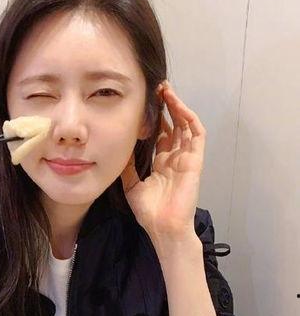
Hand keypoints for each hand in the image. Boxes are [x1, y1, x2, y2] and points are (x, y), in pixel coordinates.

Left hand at [121, 82, 204, 241]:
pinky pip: (196, 134)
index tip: (144, 103)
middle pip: (174, 125)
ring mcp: (187, 158)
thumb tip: (118, 148)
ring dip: (177, 106)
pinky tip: (177, 105)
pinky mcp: (195, 160)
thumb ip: (127, 166)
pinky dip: (188, 117)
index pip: (161, 134)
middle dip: (166, 106)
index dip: (155, 118)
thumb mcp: (131, 185)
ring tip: (165, 90)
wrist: (163, 227)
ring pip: (185, 125)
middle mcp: (175, 158)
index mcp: (162, 163)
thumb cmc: (149, 212)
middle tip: (155, 88)